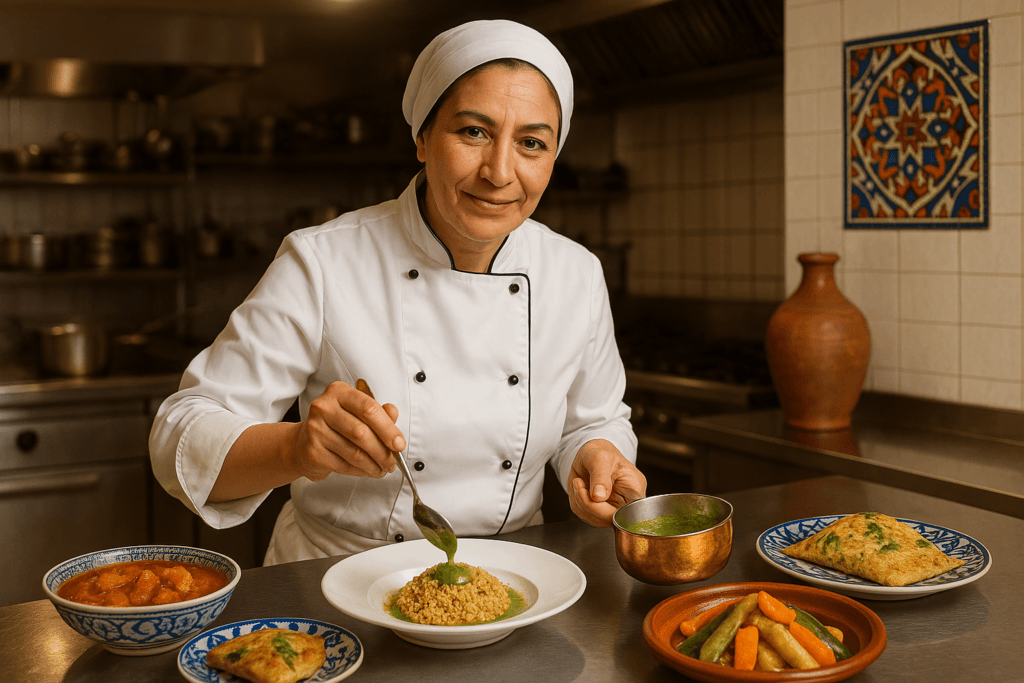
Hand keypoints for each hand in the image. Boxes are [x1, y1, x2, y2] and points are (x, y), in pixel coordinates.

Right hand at [289, 381, 405, 480]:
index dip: (388, 428)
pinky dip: (361, 471)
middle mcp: (324, 407)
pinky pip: (344, 465)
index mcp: (339, 392)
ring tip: (383, 469)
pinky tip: (368, 471)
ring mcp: (316, 429)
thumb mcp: (358, 413)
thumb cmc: (337, 426)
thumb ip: (378, 413)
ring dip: (374, 464)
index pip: (369, 408)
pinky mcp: (313, 451)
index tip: (399, 444)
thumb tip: (394, 413)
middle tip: (393, 462)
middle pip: (362, 432)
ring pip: (354, 452)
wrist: (303, 443)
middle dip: (383, 451)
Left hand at [567, 439, 645, 526]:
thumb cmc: (600, 452)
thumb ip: (600, 477)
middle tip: (579, 485)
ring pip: (595, 520)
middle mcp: (626, 502)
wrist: (589, 454)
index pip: (628, 512)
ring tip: (579, 483)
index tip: (593, 495)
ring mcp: (612, 508)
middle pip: (611, 519)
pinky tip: (579, 488)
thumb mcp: (600, 458)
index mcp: (634, 489)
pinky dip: (577, 503)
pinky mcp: (599, 511)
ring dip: (581, 503)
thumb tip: (598, 497)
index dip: (608, 511)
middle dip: (590, 505)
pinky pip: (585, 516)